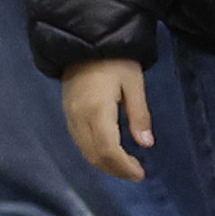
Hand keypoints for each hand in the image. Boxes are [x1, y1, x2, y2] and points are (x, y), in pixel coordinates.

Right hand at [63, 58, 153, 180]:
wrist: (86, 41)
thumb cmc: (116, 59)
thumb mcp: (134, 83)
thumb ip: (139, 114)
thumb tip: (146, 144)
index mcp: (97, 111)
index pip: (108, 150)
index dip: (124, 166)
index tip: (141, 174)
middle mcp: (80, 118)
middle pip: (95, 155)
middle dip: (116, 169)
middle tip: (136, 174)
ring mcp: (70, 116)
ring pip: (85, 151)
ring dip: (105, 164)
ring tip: (125, 167)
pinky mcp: (68, 113)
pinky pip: (79, 142)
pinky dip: (94, 153)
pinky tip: (109, 154)